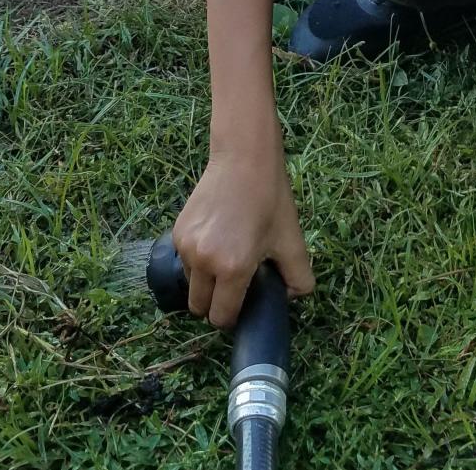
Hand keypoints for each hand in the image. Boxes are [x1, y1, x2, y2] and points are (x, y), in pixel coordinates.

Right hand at [172, 144, 314, 326]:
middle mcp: (203, 262)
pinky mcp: (176, 232)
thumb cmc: (271, 199)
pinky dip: (198, 259)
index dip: (234, 316)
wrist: (244, 159)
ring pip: (191, 284)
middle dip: (216, 303)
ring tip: (228, 253)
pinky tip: (217, 237)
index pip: (221, 317)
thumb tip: (292, 298)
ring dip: (206, 280)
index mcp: (233, 269)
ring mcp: (185, 246)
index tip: (244, 301)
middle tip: (237, 282)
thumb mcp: (292, 239)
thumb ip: (299, 277)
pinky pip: (185, 261)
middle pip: (200, 306)